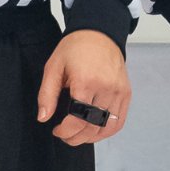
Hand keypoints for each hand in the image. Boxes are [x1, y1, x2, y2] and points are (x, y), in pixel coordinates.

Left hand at [36, 30, 130, 146]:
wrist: (99, 33)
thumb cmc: (75, 48)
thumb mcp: (53, 67)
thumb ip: (47, 94)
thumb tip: (43, 118)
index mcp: (86, 81)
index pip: (78, 120)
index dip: (65, 131)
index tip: (56, 130)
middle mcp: (106, 88)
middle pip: (92, 126)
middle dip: (75, 137)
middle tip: (64, 135)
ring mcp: (119, 91)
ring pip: (107, 127)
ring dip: (91, 137)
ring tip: (78, 134)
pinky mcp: (126, 93)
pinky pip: (119, 121)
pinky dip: (107, 131)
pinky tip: (94, 130)